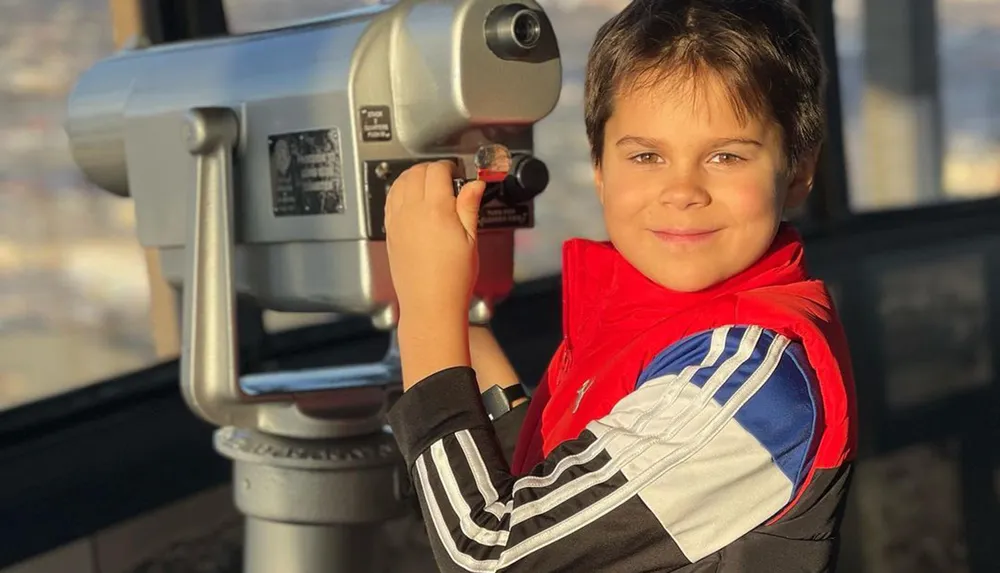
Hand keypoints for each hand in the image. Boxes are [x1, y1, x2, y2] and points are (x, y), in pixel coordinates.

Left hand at [385, 160, 485, 323]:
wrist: (430, 304)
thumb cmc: (453, 278)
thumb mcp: (471, 239)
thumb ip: (469, 206)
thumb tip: (475, 184)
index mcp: (437, 209)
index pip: (437, 171)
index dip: (449, 167)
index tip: (457, 172)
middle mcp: (412, 211)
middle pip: (416, 172)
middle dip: (431, 169)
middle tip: (445, 177)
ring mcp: (397, 221)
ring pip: (399, 182)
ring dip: (413, 177)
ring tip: (427, 184)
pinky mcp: (390, 232)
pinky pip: (389, 200)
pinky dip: (399, 191)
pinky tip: (409, 197)